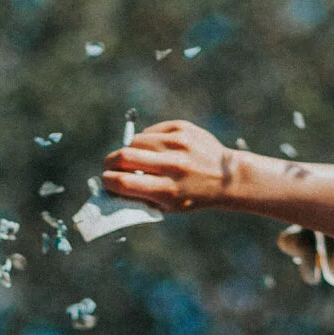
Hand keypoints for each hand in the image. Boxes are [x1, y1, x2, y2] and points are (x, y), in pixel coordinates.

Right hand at [101, 120, 241, 211]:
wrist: (228, 177)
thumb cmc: (192, 196)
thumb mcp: (168, 206)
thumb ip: (140, 197)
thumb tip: (110, 186)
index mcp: (168, 190)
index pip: (124, 182)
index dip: (108, 181)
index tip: (106, 180)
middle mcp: (173, 165)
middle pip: (125, 156)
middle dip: (110, 162)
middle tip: (110, 166)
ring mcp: (178, 143)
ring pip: (136, 141)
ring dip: (130, 151)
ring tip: (138, 159)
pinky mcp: (182, 128)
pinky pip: (151, 132)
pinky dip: (148, 141)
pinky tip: (158, 150)